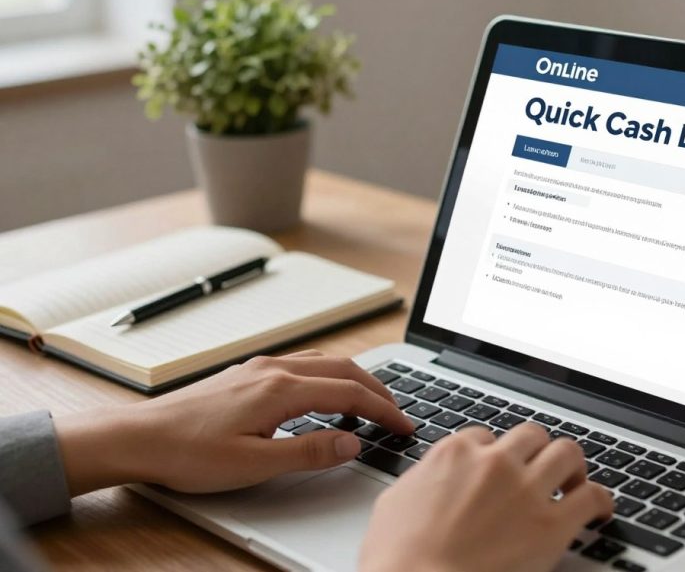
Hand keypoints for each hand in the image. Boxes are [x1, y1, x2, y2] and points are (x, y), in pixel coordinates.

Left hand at [53, 350, 413, 495]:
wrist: (138, 438)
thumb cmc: (187, 452)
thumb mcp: (255, 464)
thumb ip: (309, 451)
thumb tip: (352, 442)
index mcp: (281, 389)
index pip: (351, 394)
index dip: (384, 410)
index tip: (404, 425)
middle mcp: (273, 370)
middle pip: (344, 369)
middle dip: (378, 389)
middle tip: (398, 413)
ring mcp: (258, 368)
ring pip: (323, 363)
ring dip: (354, 380)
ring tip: (370, 402)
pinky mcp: (246, 374)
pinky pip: (302, 365)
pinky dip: (328, 377)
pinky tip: (323, 395)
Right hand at [360, 423, 613, 571]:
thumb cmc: (397, 560)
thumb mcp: (395, 504)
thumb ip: (421, 482)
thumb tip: (428, 483)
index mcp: (454, 454)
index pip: (485, 438)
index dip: (495, 456)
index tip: (499, 471)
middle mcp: (493, 463)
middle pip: (530, 436)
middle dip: (536, 453)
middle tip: (540, 471)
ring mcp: (525, 490)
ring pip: (566, 453)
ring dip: (571, 467)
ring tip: (572, 483)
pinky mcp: (551, 525)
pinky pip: (592, 497)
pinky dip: (600, 500)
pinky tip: (599, 510)